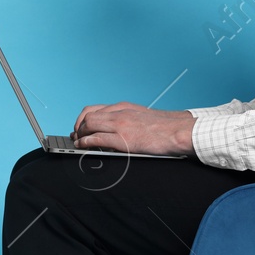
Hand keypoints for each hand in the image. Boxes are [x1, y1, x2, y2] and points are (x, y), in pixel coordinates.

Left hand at [72, 103, 195, 155]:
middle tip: (75, 135)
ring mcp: (120, 125)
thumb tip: (116, 128)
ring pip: (89, 125)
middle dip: (78, 127)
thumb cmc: (164, 127)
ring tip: (77, 142)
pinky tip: (82, 147)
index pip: (95, 109)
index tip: (79, 126)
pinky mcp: (122, 139)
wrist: (178, 130)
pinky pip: (96, 139)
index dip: (83, 118)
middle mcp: (119, 113)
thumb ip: (127, 119)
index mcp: (123, 107)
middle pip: (88, 116)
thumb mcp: (141, 116)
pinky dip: (85, 143)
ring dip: (79, 135)